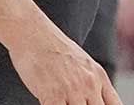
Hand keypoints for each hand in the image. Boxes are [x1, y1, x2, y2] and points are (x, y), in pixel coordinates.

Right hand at [7, 23, 121, 104]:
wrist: (34, 34)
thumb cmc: (55, 49)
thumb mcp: (83, 63)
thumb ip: (92, 82)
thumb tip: (96, 99)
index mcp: (99, 77)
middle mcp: (90, 85)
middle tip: (76, 103)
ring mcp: (72, 91)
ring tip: (65, 103)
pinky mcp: (53, 95)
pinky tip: (50, 103)